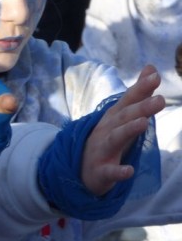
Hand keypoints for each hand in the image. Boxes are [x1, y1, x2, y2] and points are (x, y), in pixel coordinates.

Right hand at [80, 65, 164, 195]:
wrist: (79, 170)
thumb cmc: (107, 140)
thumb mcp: (121, 116)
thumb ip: (138, 94)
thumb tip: (151, 68)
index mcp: (114, 118)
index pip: (128, 100)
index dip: (141, 89)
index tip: (155, 76)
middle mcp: (107, 130)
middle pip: (124, 117)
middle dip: (141, 108)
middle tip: (161, 100)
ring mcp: (102, 150)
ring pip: (115, 139)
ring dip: (128, 130)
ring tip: (143, 123)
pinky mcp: (100, 171)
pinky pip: (109, 172)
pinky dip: (117, 171)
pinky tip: (129, 171)